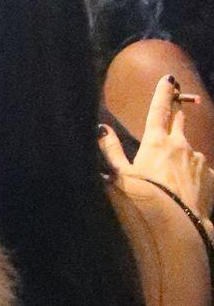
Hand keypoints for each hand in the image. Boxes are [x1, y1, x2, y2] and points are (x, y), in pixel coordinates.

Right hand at [100, 76, 213, 217]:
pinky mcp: (211, 176)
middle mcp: (181, 145)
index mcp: (157, 142)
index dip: (163, 92)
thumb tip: (101, 129)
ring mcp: (199, 160)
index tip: (169, 78)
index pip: (159, 109)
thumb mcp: (121, 177)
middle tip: (176, 111)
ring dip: (183, 155)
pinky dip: (194, 175)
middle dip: (177, 114)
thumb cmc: (145, 200)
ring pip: (190, 151)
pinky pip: (201, 170)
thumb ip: (111, 151)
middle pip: (180, 122)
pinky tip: (186, 191)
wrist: (178, 227)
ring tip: (173, 177)